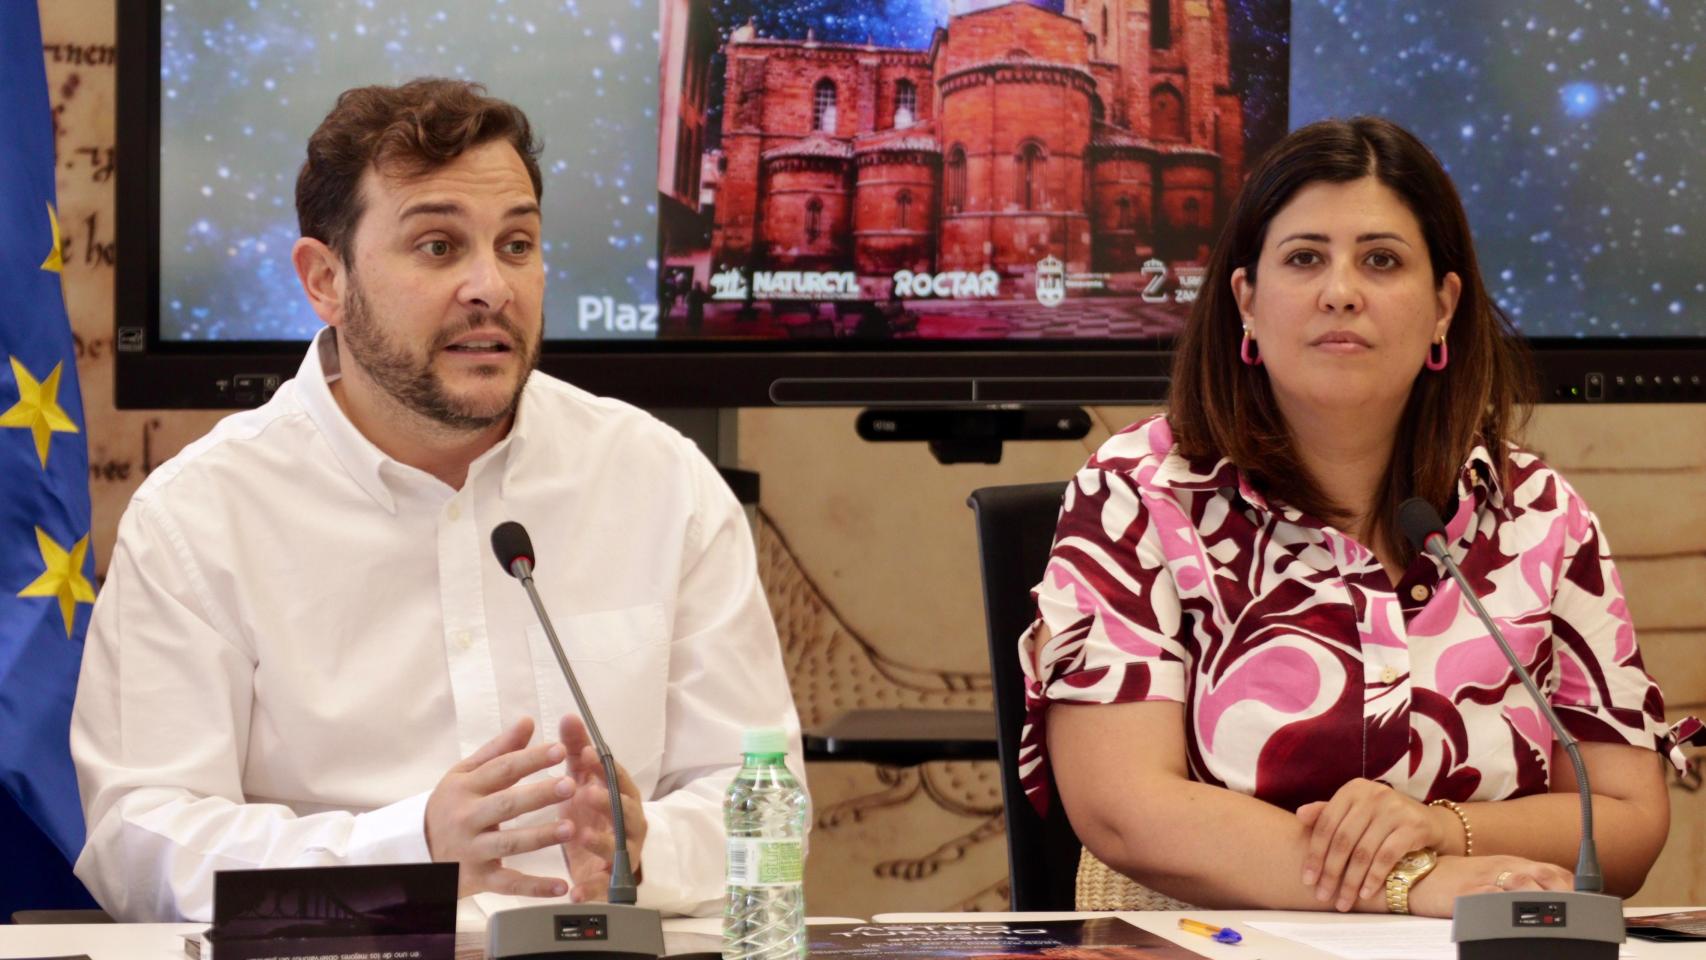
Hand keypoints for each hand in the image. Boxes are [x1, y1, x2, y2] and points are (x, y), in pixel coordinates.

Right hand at [425, 717, 577, 897]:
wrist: (415, 851)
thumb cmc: (450, 806)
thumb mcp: (466, 774)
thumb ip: (499, 749)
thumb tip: (528, 722)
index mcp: (466, 788)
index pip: (502, 769)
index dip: (530, 759)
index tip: (559, 750)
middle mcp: (468, 818)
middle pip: (507, 804)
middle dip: (539, 795)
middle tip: (570, 785)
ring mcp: (472, 850)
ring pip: (509, 843)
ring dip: (540, 837)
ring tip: (571, 828)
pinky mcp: (478, 878)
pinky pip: (509, 883)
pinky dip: (535, 887)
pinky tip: (562, 886)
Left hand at [557, 714, 647, 901]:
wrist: (603, 860)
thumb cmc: (593, 815)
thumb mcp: (583, 782)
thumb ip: (577, 752)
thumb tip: (570, 717)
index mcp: (623, 797)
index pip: (617, 778)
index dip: (603, 766)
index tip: (586, 753)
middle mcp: (629, 824)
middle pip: (626, 811)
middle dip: (608, 801)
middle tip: (587, 793)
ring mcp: (623, 853)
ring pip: (619, 847)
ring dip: (601, 841)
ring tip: (582, 836)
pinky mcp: (612, 881)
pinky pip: (605, 886)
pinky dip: (592, 888)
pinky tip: (575, 891)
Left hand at [1297, 779, 1455, 911]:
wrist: (1428, 821)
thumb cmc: (1382, 819)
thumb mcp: (1355, 811)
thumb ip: (1328, 813)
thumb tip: (1300, 814)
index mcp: (1352, 789)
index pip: (1326, 824)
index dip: (1314, 854)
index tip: (1307, 880)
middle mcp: (1372, 795)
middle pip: (1343, 840)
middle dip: (1331, 872)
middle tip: (1323, 895)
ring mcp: (1394, 809)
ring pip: (1364, 852)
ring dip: (1351, 881)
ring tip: (1343, 901)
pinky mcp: (1413, 826)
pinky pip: (1387, 856)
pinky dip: (1374, 877)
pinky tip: (1366, 893)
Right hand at [1407, 855, 1573, 917]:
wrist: (1416, 874)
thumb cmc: (1454, 878)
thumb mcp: (1491, 874)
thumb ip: (1519, 882)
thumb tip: (1551, 899)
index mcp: (1511, 862)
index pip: (1553, 870)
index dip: (1576, 885)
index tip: (1591, 902)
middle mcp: (1502, 867)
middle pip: (1545, 875)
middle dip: (1569, 892)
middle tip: (1584, 911)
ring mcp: (1486, 878)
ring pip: (1524, 884)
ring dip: (1546, 899)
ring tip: (1560, 915)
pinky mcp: (1468, 893)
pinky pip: (1494, 899)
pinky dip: (1511, 907)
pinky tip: (1522, 917)